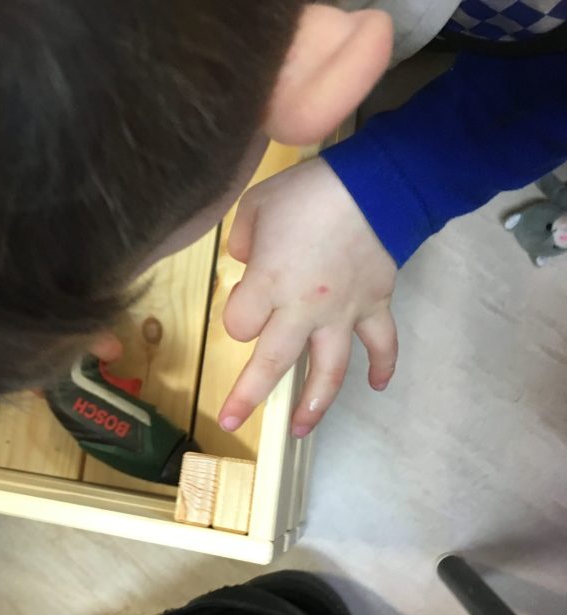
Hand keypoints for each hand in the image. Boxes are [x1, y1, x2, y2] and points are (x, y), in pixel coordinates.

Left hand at [219, 158, 396, 436]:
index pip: (238, 324)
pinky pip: (382, 343)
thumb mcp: (254, 205)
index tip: (243, 298)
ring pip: (328, 370)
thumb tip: (246, 262)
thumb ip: (242, 240)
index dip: (235, 316)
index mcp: (268, 285)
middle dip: (248, 396)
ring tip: (301, 430)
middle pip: (271, 364)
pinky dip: (384, 366)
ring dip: (315, 404)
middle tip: (231, 422)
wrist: (375, 183)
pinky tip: (378, 386)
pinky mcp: (374, 305)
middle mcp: (302, 309)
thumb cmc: (307, 192)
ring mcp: (342, 313)